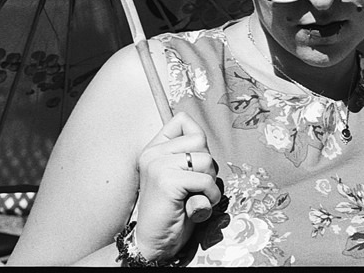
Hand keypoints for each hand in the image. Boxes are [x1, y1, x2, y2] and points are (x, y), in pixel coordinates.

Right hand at [134, 112, 220, 261]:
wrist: (154, 242)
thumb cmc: (173, 210)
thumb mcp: (180, 176)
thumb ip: (188, 156)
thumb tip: (204, 142)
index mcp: (154, 148)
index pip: (182, 120)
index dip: (198, 140)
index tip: (191, 165)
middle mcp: (153, 153)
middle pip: (200, 140)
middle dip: (207, 167)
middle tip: (194, 187)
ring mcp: (158, 165)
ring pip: (207, 161)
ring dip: (210, 185)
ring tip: (195, 198)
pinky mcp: (167, 181)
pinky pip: (205, 181)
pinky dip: (209, 198)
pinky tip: (195, 208)